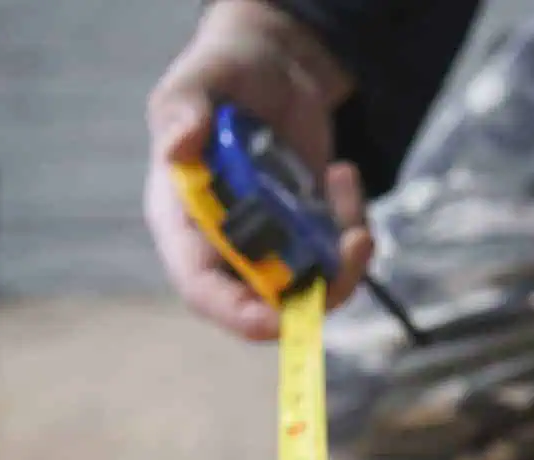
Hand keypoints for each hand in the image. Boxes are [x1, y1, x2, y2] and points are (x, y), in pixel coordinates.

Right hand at [143, 0, 373, 340]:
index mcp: (184, 224)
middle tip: (353, 241)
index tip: (276, 320)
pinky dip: (352, 225)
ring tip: (345, 182)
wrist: (271, 66)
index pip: (203, 290)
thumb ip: (183, 112)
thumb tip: (179, 147)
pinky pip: (337, 255)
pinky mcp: (309, 232)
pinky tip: (343, 174)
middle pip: (267, 303)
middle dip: (316, 289)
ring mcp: (272, 243)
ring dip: (344, 258)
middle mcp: (227, 245)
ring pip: (312, 286)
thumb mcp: (195, 83)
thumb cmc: (221, 74)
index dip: (237, 314)